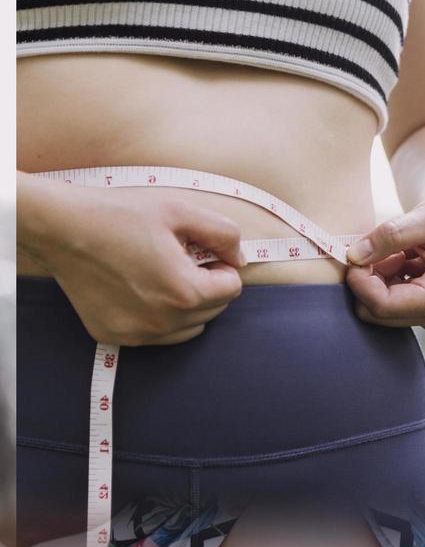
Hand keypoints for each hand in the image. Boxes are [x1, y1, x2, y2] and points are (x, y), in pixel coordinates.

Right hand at [23, 179, 247, 345]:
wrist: (62, 228)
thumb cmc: (119, 215)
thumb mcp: (178, 210)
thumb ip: (222, 233)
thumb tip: (240, 259)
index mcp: (184, 293)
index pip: (231, 290)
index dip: (222, 266)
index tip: (202, 252)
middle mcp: (164, 323)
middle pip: (213, 311)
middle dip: (207, 286)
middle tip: (182, 260)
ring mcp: (139, 334)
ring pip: (188, 329)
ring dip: (187, 306)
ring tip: (163, 276)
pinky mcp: (117, 337)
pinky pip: (157, 335)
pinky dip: (159, 317)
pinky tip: (140, 289)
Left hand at [345, 184, 424, 331]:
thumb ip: (390, 235)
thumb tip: (353, 256)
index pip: (383, 306)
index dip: (360, 282)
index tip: (353, 254)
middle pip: (376, 313)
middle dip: (366, 281)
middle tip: (371, 247)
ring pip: (377, 309)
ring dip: (375, 278)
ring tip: (395, 249)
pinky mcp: (421, 312)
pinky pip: (385, 303)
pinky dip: (382, 279)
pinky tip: (398, 257)